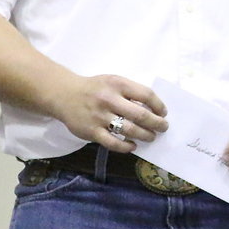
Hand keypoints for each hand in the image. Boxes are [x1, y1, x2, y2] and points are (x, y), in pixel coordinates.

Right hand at [53, 74, 167, 153]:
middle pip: (141, 115)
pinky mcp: (91, 131)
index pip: (146, 95)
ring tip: (151, 137)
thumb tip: (154, 109)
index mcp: (118, 84)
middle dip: (156, 123)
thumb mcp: (113, 82)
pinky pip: (113, 143)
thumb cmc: (95, 89)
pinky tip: (133, 145)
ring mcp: (100, 116)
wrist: (64, 94)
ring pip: (129, 130)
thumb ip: (131, 92)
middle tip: (163, 128)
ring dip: (145, 135)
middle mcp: (109, 100)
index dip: (159, 105)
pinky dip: (126, 146)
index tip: (163, 113)